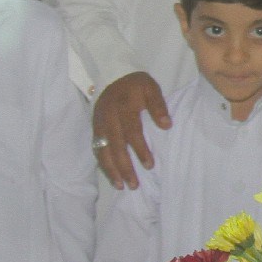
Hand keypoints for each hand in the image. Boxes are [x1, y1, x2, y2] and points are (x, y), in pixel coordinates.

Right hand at [92, 71, 170, 190]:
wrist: (112, 75)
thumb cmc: (135, 85)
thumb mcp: (150, 87)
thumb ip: (158, 105)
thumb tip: (167, 125)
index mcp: (123, 107)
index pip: (132, 132)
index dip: (140, 149)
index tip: (149, 165)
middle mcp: (108, 117)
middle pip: (115, 146)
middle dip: (124, 167)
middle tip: (134, 184)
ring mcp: (99, 124)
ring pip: (103, 150)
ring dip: (111, 170)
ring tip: (121, 185)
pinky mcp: (94, 128)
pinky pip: (97, 149)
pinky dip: (103, 163)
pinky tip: (111, 175)